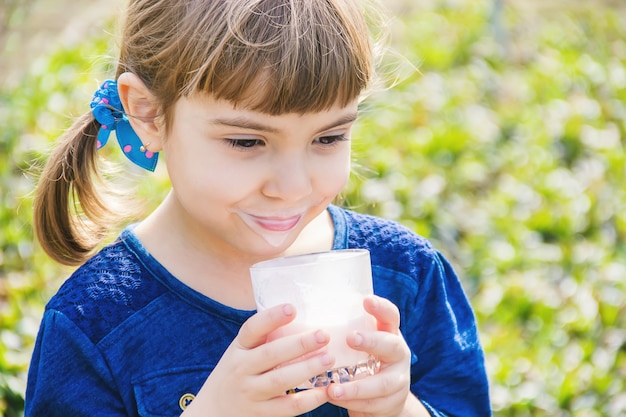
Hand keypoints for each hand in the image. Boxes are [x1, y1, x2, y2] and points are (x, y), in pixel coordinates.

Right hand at [183, 304, 333, 416]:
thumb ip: (264, 338)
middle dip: (299, 344)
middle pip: (271, 354)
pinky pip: (288, 407)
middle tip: (323, 335)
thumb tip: (299, 312)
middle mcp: (241, 369)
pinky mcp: (260, 414)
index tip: (292, 308)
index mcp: (239, 348)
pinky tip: (326, 390)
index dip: (271, 317)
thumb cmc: (237, 373)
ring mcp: (250, 393)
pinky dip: (309, 399)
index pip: (252, 329)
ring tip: (329, 358)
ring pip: (280, 380)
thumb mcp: (242, 352)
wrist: (213, 411)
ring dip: (306, 369)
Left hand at [327, 295, 425, 416]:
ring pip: (382, 383)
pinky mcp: (393, 402)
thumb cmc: (363, 363)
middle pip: (391, 345)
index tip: (366, 300)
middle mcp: (398, 354)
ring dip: (356, 387)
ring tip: (333, 389)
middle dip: (371, 341)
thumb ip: (344, 332)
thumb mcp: (360, 346)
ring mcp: (399, 379)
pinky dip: (352, 403)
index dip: (381, 307)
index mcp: (389, 334)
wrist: (384, 400)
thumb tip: (301, 318)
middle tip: (350, 338)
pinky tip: (334, 398)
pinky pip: (373, 404)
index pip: (390, 315)